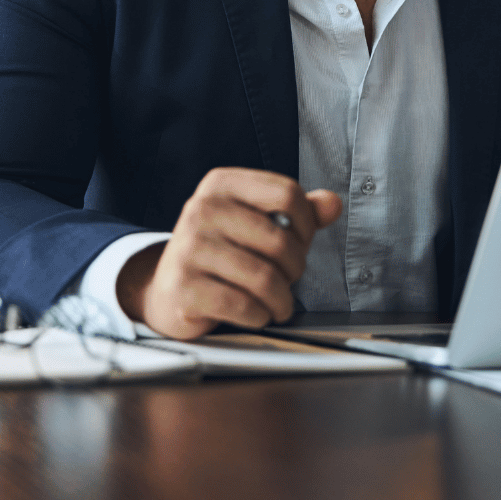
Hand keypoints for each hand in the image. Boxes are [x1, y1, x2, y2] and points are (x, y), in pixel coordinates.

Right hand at [117, 168, 341, 339]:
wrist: (168, 288)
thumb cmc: (222, 252)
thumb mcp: (257, 221)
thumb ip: (298, 210)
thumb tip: (332, 203)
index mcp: (222, 184)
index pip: (286, 193)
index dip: (306, 223)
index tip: (301, 241)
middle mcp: (202, 209)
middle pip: (280, 240)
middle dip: (295, 268)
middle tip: (288, 279)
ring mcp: (190, 247)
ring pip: (264, 278)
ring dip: (281, 300)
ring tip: (278, 303)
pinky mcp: (184, 286)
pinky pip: (243, 306)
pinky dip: (259, 316)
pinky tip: (256, 313)